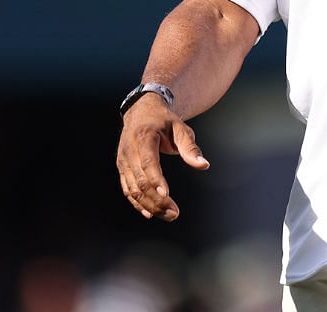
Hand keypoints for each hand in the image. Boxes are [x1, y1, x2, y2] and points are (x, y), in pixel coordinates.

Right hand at [115, 92, 209, 220]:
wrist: (141, 112)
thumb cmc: (163, 121)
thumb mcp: (180, 129)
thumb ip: (191, 148)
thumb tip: (203, 165)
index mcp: (144, 137)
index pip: (148, 161)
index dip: (156, 179)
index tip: (166, 194)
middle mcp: (129, 150)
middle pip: (140, 180)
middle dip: (157, 199)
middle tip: (174, 213)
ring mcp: (123, 160)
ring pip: (133, 189)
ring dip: (150, 205)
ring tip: (168, 215)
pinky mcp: (122, 167)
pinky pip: (127, 189)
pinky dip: (137, 203)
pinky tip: (150, 214)